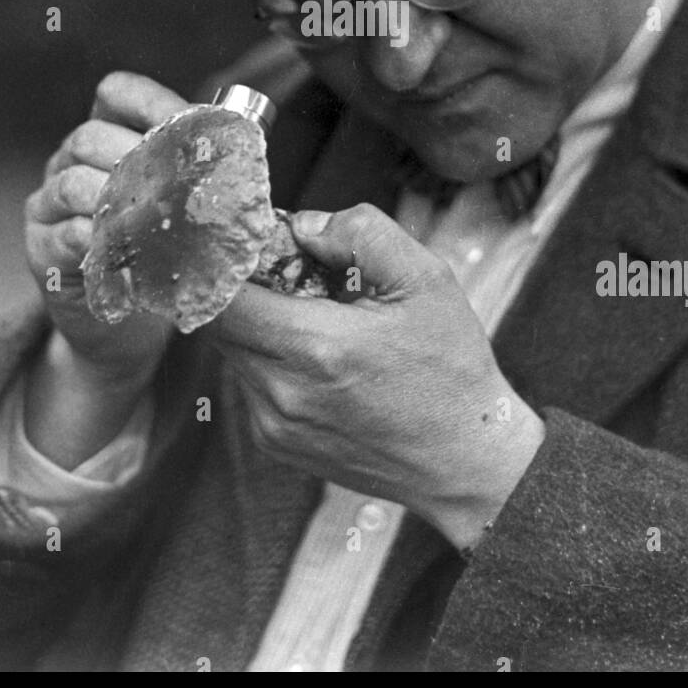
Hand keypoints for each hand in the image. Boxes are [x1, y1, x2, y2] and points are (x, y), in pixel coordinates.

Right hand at [24, 71, 186, 382]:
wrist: (128, 322)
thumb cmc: (161, 250)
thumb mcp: (178, 204)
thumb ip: (197, 174)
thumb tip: (243, 159)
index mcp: (107, 135)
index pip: (116, 94)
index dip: (147, 101)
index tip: (183, 120)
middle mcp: (70, 160)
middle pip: (91, 136)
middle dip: (136, 156)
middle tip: (174, 183)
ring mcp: (49, 203)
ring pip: (73, 182)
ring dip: (116, 200)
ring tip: (151, 219)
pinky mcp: (40, 248)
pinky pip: (64, 234)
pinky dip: (97, 240)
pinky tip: (122, 251)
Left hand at [212, 203, 544, 550]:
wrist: (466, 461)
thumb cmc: (450, 367)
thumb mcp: (425, 279)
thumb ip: (361, 234)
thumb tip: (302, 226)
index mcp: (316, 346)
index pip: (223, 297)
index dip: (232, 264)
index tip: (260, 248)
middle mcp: (282, 392)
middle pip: (221, 323)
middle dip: (248, 290)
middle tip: (299, 277)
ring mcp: (274, 425)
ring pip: (234, 352)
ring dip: (261, 326)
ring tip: (320, 321)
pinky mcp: (275, 444)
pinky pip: (250, 383)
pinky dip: (272, 360)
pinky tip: (323, 362)